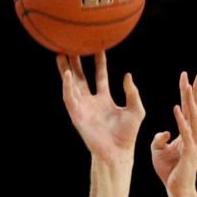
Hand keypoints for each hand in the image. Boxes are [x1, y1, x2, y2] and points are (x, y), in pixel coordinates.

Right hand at [59, 50, 144, 166]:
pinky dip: (67, 85)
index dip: (99, 62)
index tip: (98, 47)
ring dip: (65, 69)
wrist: (117, 152)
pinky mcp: (76, 114)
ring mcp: (83, 107)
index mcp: (105, 99)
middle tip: (72, 44)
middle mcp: (92, 101)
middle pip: (82, 77)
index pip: (100, 76)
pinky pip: (69, 97)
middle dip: (77, 62)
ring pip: (72, 84)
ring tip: (60, 53)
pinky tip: (66, 73)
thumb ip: (132, 92)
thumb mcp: (136, 110)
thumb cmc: (127, 135)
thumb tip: (127, 75)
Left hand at [148, 69, 196, 196]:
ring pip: (193, 117)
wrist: (177, 189)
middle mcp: (195, 135)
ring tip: (188, 86)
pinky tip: (177, 109)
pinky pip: (185, 133)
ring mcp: (195, 143)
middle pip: (195, 108)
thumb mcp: (158, 150)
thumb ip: (159, 138)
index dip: (188, 92)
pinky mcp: (190, 152)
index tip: (186, 76)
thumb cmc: (169, 170)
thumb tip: (164, 132)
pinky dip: (181, 121)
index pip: (188, 108)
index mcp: (189, 132)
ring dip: (190, 101)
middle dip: (195, 91)